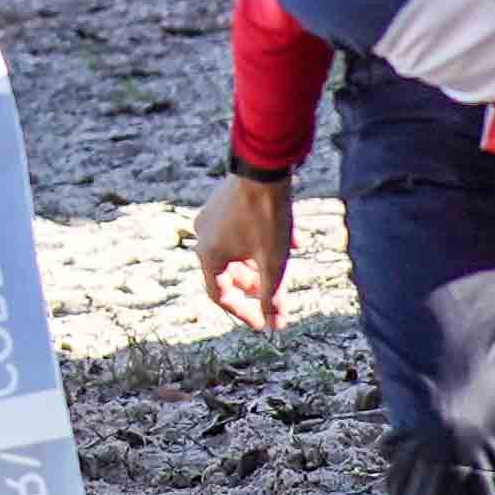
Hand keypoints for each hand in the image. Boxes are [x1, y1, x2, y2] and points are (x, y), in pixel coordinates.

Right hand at [193, 170, 295, 332]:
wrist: (264, 168)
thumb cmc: (266, 217)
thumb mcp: (273, 264)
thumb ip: (271, 297)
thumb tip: (274, 326)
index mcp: (208, 255)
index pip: (219, 295)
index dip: (242, 312)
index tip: (262, 322)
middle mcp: (203, 235)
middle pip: (227, 272)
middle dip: (253, 286)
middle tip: (273, 295)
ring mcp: (211, 216)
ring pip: (235, 250)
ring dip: (258, 262)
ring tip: (283, 265)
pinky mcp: (222, 201)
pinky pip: (239, 230)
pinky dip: (259, 241)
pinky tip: (291, 240)